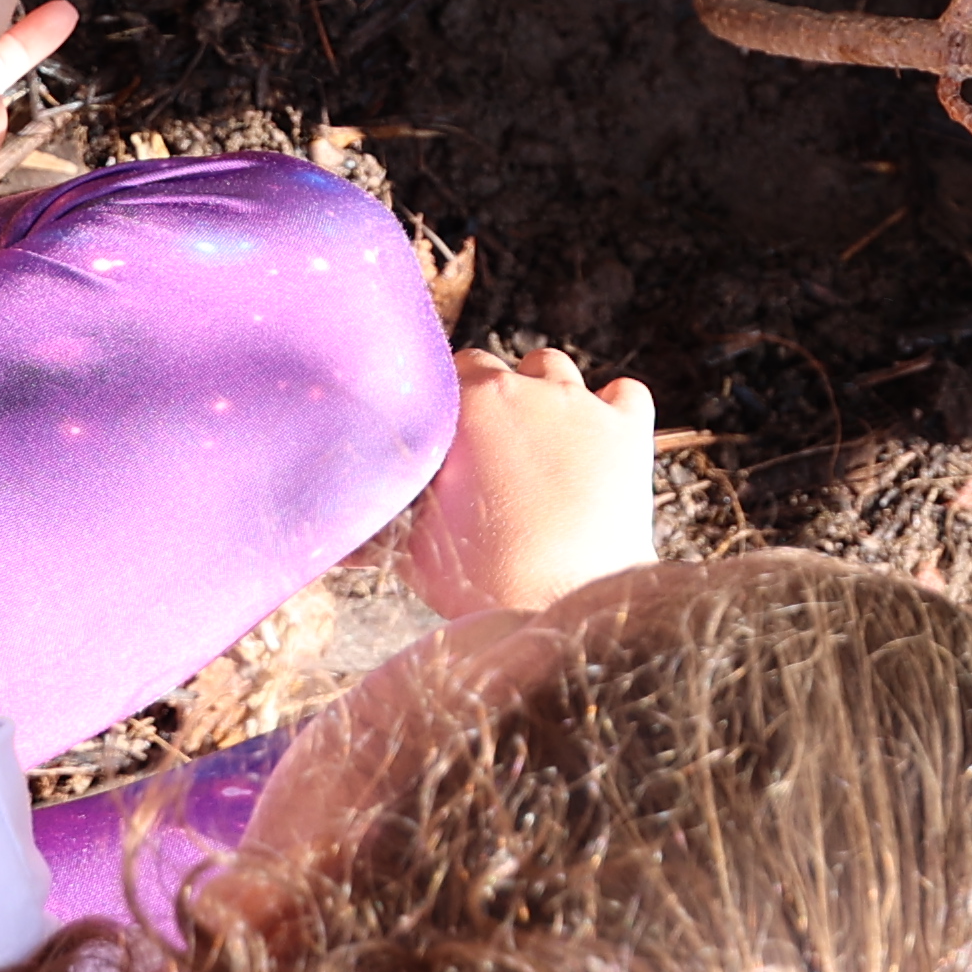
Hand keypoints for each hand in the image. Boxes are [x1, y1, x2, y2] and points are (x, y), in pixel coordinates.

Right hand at [404, 344, 658, 616]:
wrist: (567, 606)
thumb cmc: (482, 580)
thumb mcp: (414, 549)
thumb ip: (381, 525)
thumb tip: (340, 542)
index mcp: (472, 405)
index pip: (450, 371)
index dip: (445, 400)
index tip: (444, 430)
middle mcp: (531, 390)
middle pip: (500, 366)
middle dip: (489, 396)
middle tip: (485, 445)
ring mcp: (585, 406)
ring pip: (555, 368)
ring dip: (543, 392)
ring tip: (536, 440)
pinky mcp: (630, 430)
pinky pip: (625, 392)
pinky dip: (611, 408)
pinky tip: (597, 438)